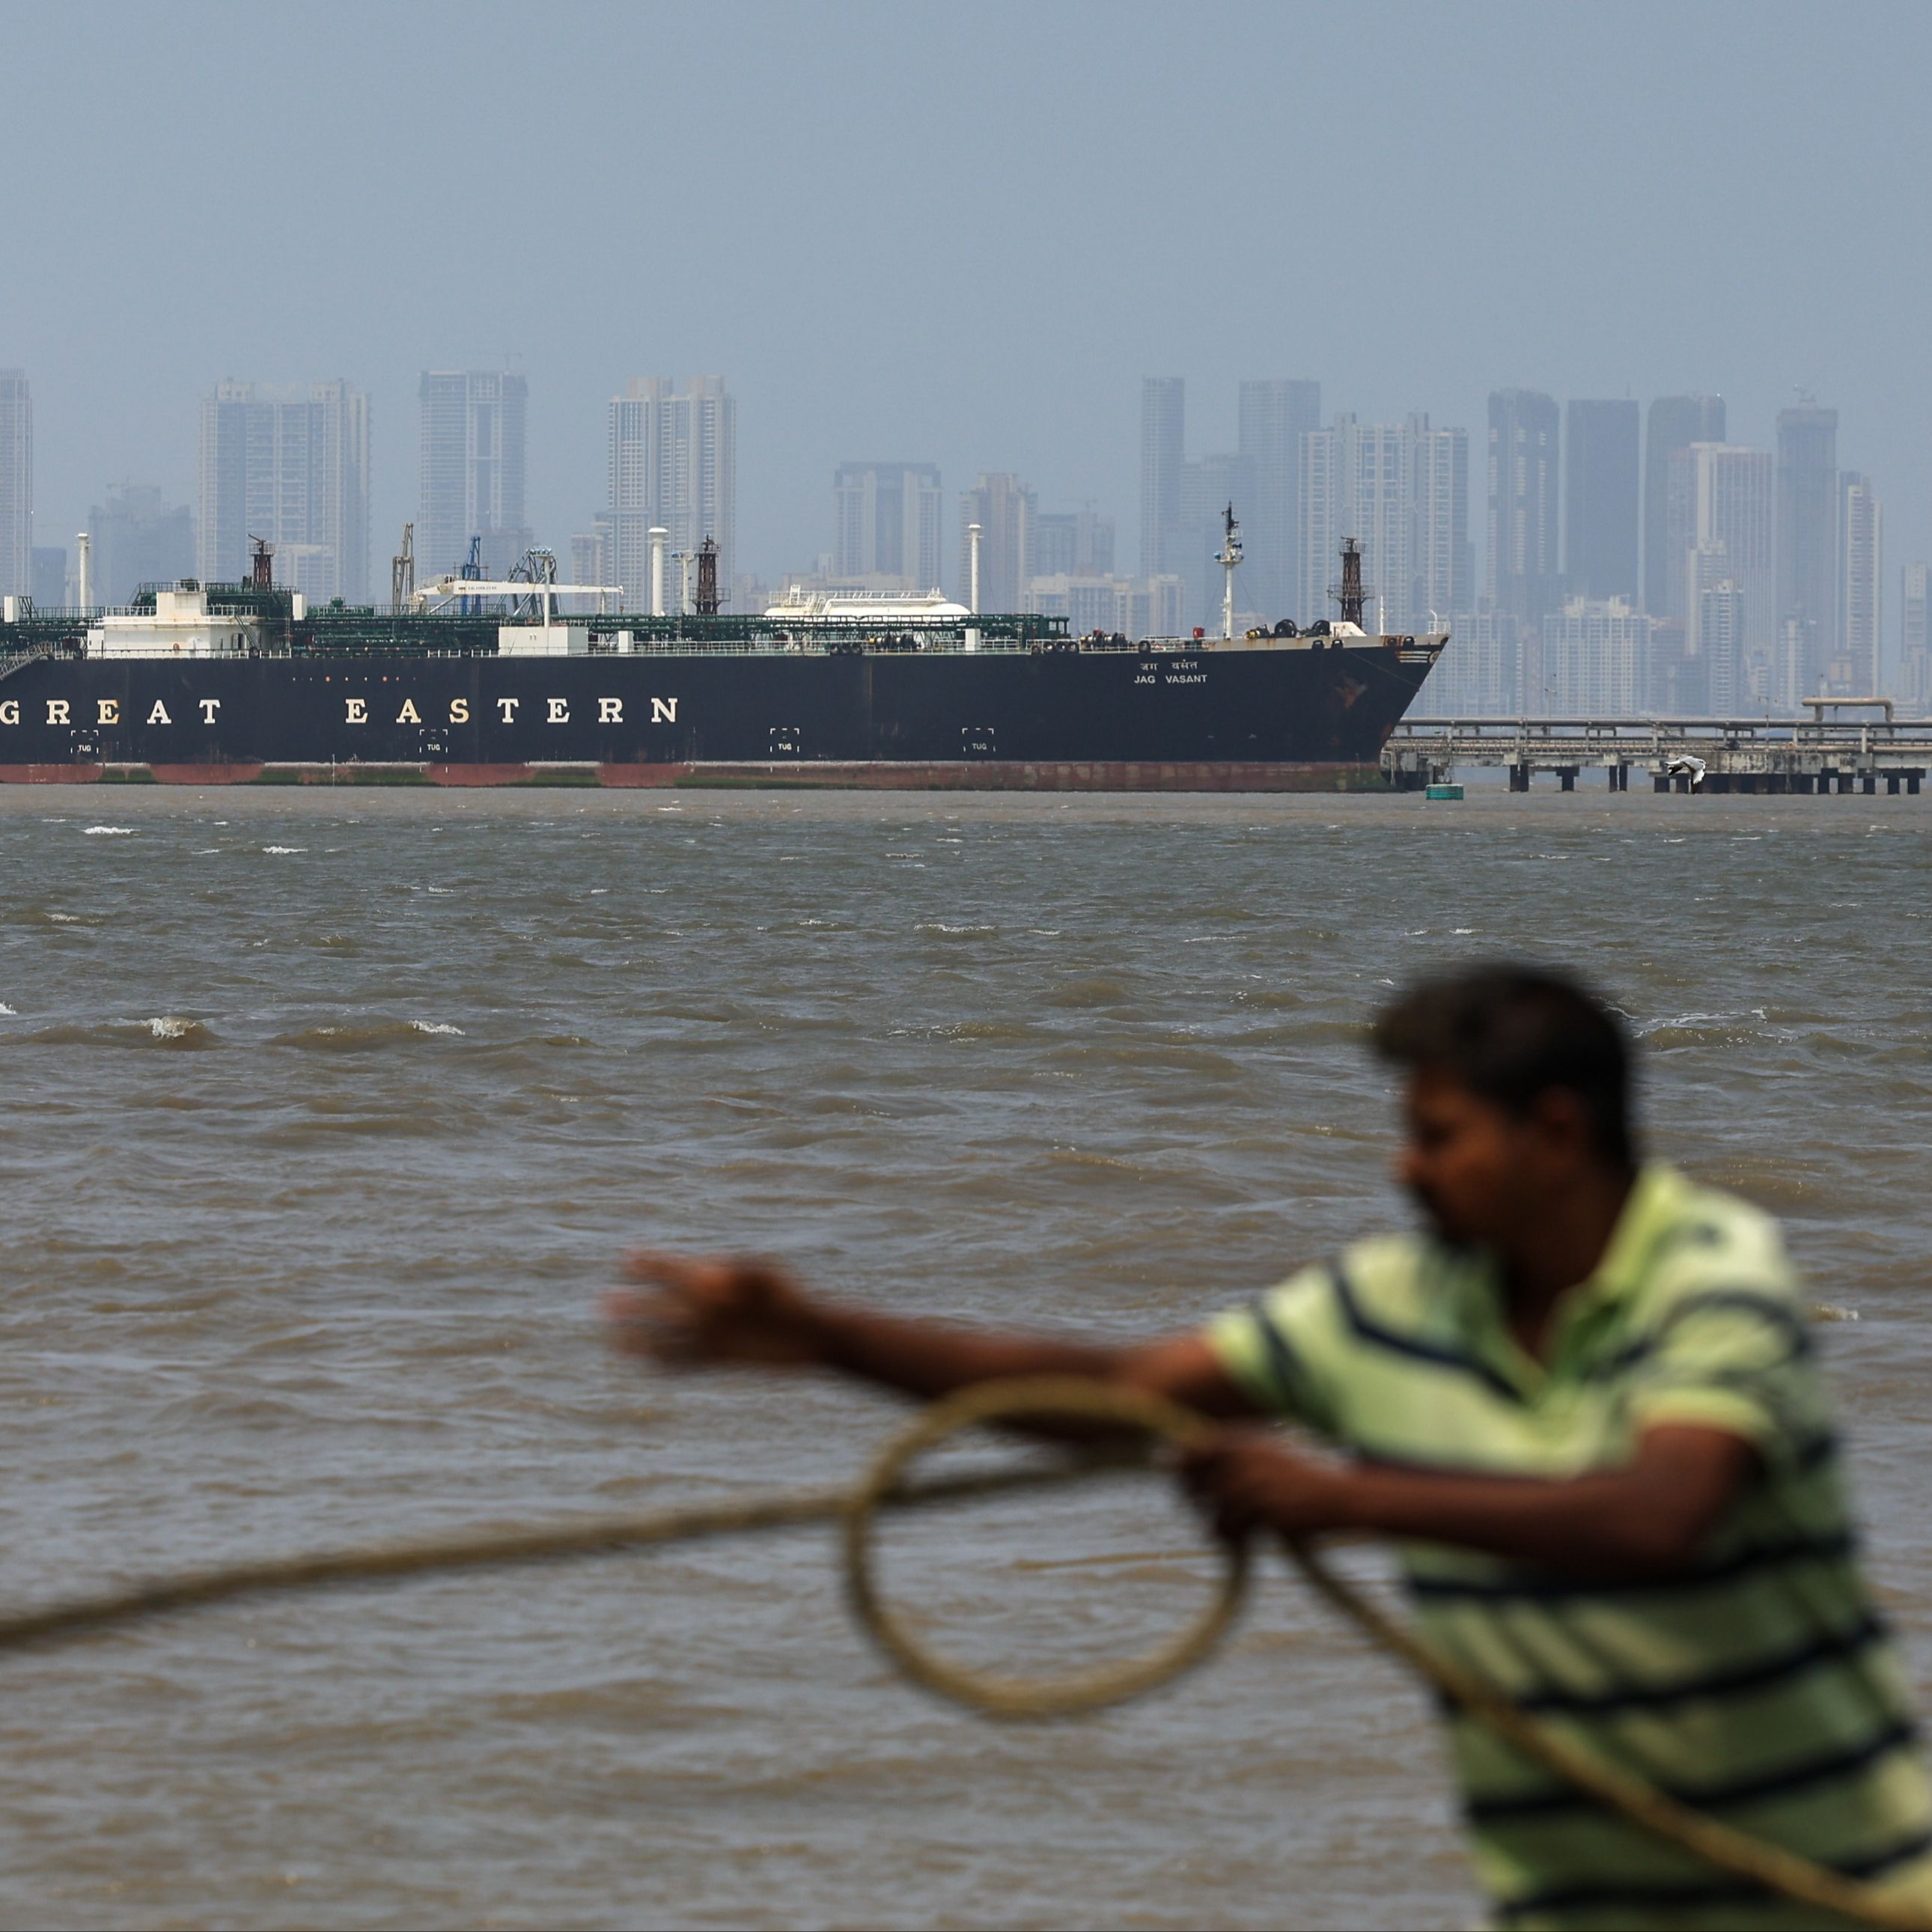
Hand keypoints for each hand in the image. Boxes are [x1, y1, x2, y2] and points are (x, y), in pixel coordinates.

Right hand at [604, 1252, 827, 1371]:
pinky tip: (647, 1368)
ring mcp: (714, 1335)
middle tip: (603, 1301)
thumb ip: (740, 1273)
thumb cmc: (792, 1298)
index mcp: (718, 1281)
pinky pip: (688, 1364)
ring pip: (669, 1337)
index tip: (626, 1256)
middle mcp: (709, 1308)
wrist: (813, 1333)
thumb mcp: (769, 1279)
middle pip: (664, 1305)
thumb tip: (709, 1275)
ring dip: (642, 1339)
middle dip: (635, 1303)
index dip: (652, 1263)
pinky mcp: (724, 1358)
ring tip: (613, 1341)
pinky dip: (668, 1365)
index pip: (677, 1269)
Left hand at [1180, 1429, 1351, 1542]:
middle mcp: (1245, 1457)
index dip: (1183, 1468)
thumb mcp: (1266, 1456)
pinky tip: (1243, 1538)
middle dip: (1198, 1502)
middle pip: (1199, 1482)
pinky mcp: (1263, 1509)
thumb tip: (1169, 1462)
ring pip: (1214, 1508)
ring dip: (1218, 1524)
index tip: (1185, 1485)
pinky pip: (1231, 1526)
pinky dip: (1232, 1536)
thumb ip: (1227, 1457)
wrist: (1338, 1497)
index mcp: (1244, 1439)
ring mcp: (1254, 1482)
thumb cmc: (1300, 1478)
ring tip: (1232, 1530)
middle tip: (1210, 1514)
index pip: (1195, 1449)